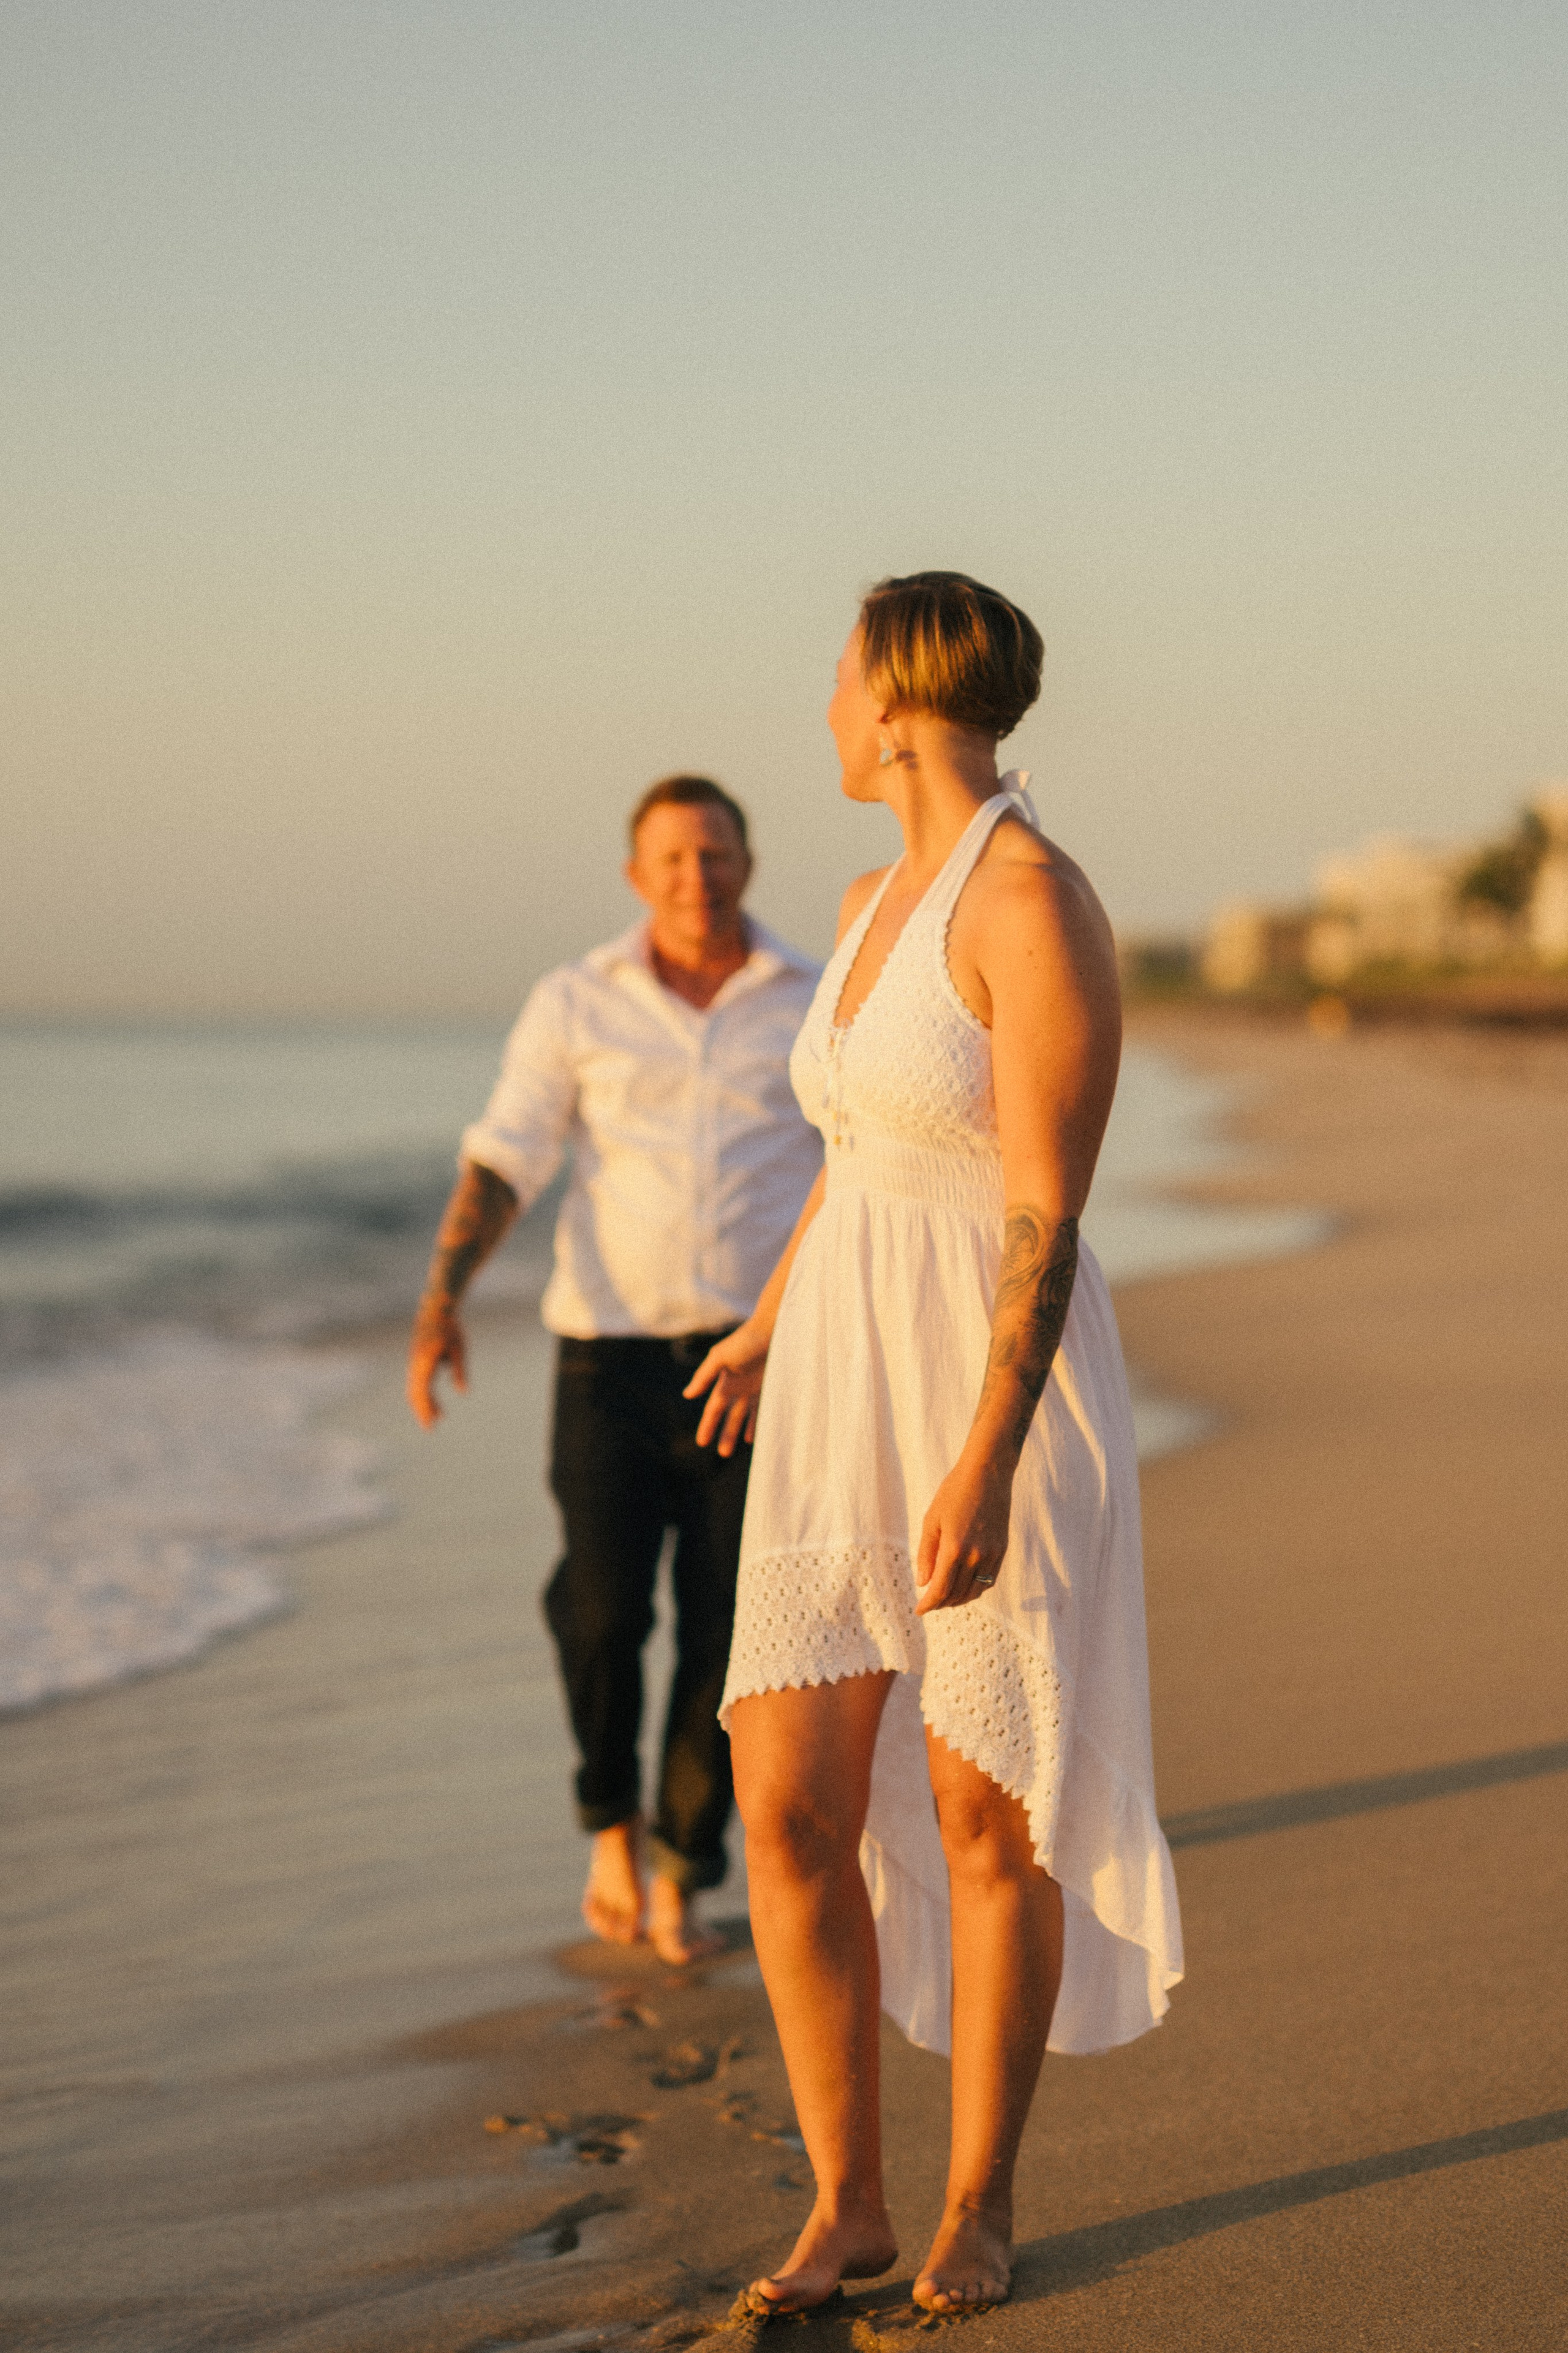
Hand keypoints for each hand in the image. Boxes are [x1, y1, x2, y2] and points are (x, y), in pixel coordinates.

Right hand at [407, 1298, 467, 1427]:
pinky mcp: (417, 1360)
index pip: (422, 1391)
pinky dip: (424, 1394)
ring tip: (439, 1417)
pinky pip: (418, 1382)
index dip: (426, 1408)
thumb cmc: (449, 1328)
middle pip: (415, 1393)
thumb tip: (462, 1392)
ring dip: (424, 1403)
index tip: (432, 1422)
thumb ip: (459, 1371)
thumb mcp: (458, 1349)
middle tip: (431, 1427)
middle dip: (422, 1410)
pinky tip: (436, 1403)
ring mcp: (414, 1362)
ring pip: (415, 1389)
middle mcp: (416, 1363)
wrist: (436, 1309)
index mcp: (425, 1361)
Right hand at [684, 1320, 768, 1455]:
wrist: (773, 1330)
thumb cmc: (745, 1341)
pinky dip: (759, 1422)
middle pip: (730, 1416)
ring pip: (746, 1416)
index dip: (707, 1425)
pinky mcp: (770, 1388)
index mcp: (724, 1382)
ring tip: (739, 1447)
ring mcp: (754, 1389)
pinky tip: (758, 1435)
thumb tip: (687, 1395)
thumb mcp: (720, 1357)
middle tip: (723, 1453)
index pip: (713, 1409)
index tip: (702, 1442)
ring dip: (741, 1431)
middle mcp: (738, 1388)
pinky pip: (763, 1410)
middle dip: (725, 1434)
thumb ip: (704, 1376)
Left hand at [915, 1445, 1014, 1612]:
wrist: (988, 1473)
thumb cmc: (954, 1492)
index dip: (928, 1604)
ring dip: (958, 1599)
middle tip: (928, 1604)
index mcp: (954, 1549)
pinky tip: (965, 1586)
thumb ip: (927, 1554)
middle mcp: (975, 1556)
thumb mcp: (931, 1520)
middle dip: (941, 1603)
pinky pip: (988, 1580)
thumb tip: (923, 1583)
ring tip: (945, 1598)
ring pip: (975, 1591)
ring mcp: (991, 1554)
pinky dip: (975, 1589)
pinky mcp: (1002, 1550)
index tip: (918, 1611)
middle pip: (957, 1594)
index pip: (940, 1590)